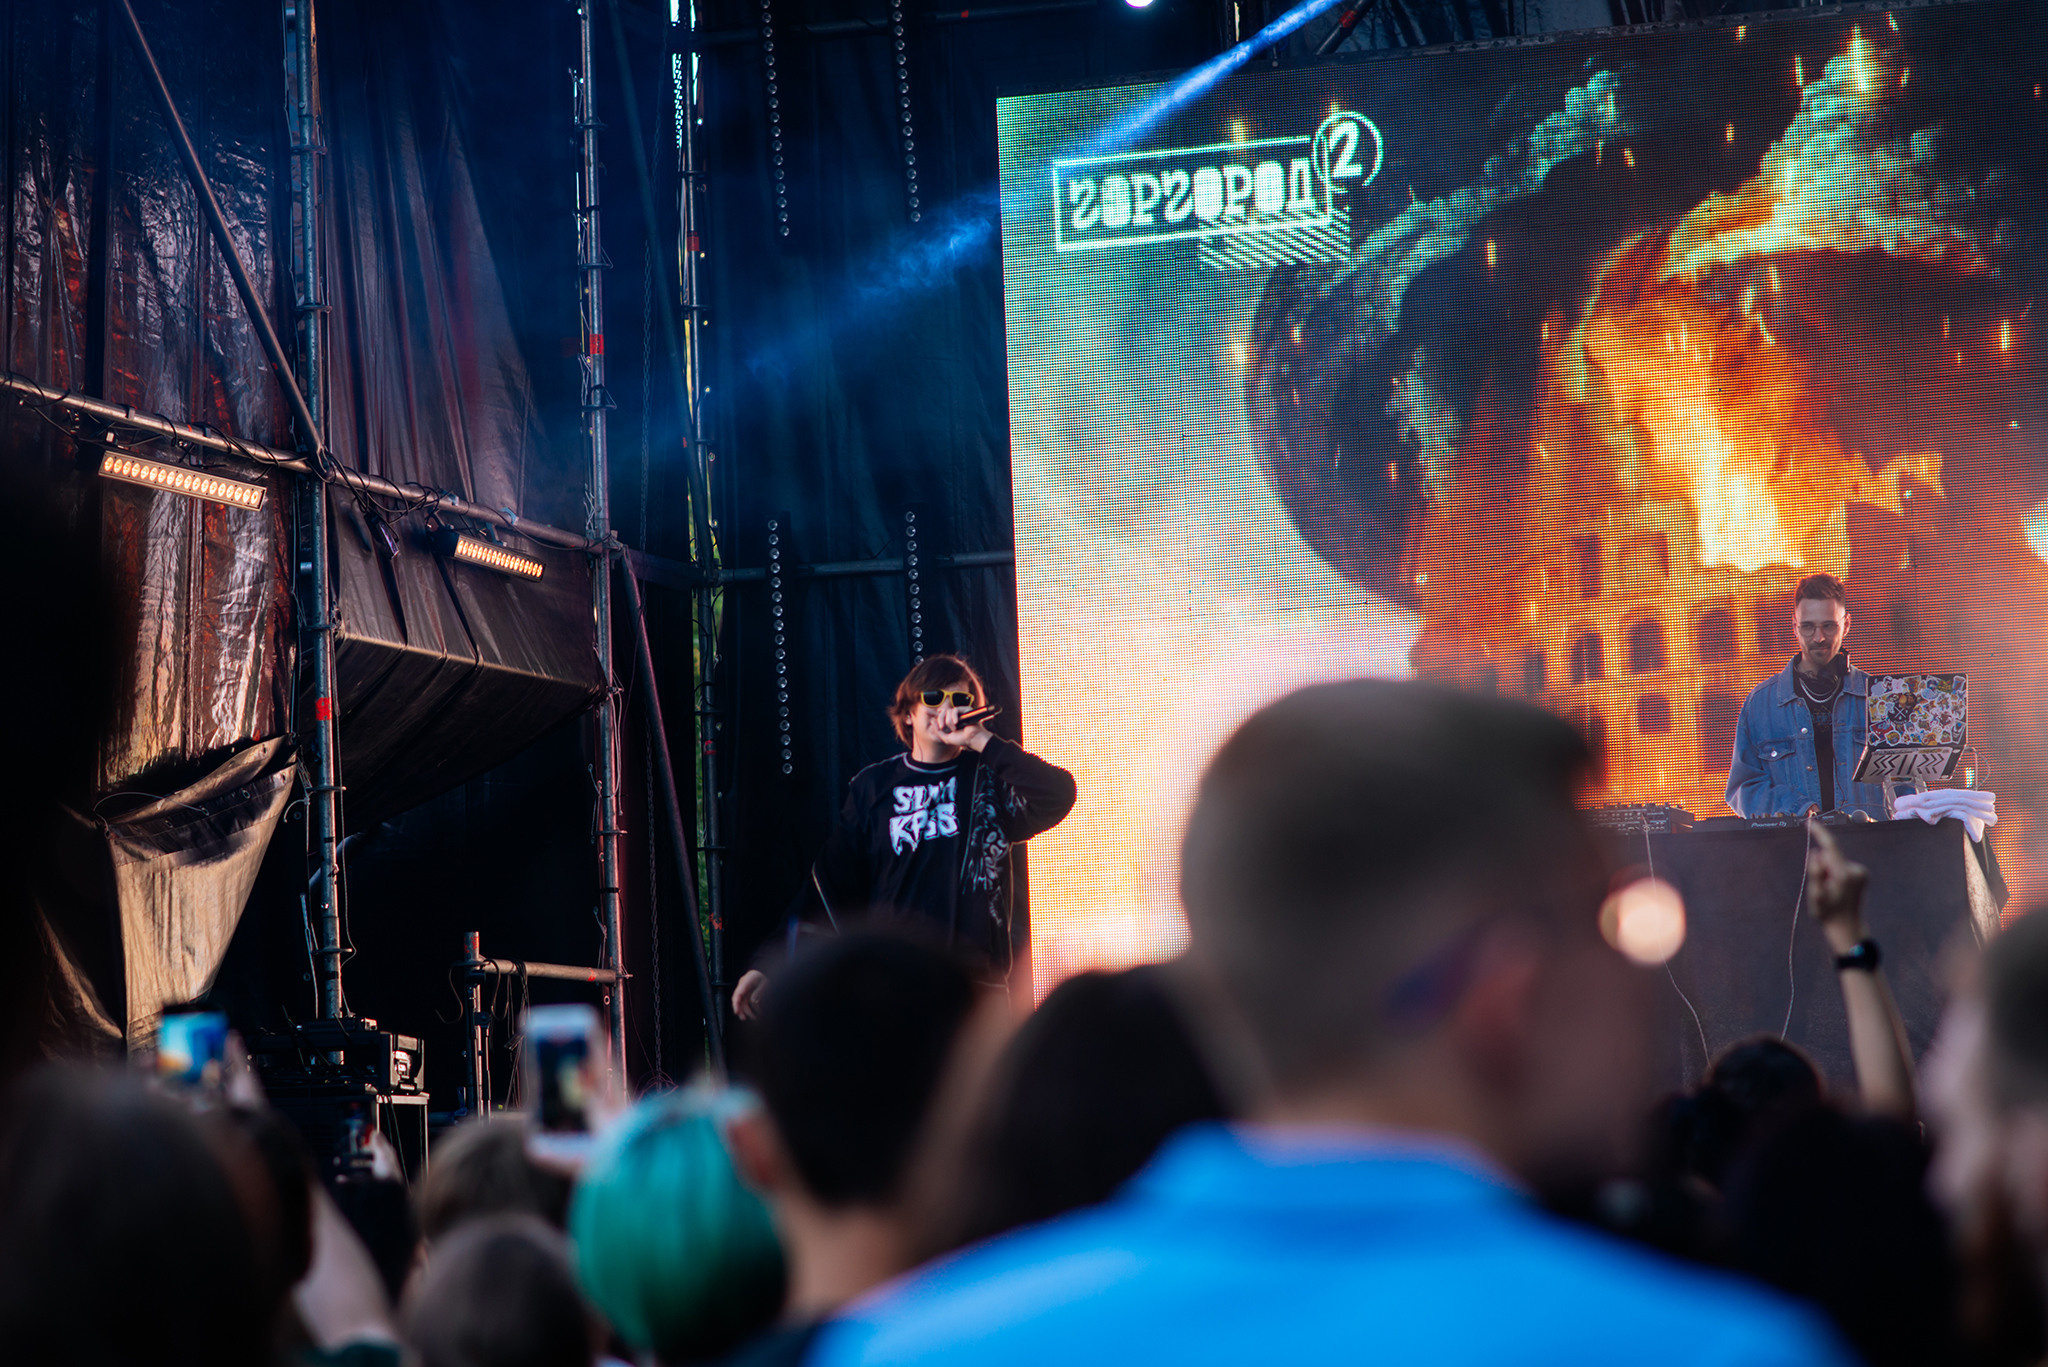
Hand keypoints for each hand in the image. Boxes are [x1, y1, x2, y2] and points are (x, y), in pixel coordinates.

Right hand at [732, 969, 768, 1019]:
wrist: (767, 968)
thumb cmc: (766, 974)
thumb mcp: (765, 982)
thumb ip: (759, 991)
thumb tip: (753, 1001)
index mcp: (746, 980)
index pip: (738, 993)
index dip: (736, 1003)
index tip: (736, 1011)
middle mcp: (743, 984)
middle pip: (738, 999)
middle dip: (740, 1009)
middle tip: (743, 1018)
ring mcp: (745, 988)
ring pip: (742, 1001)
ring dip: (747, 1010)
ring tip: (753, 1018)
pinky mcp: (748, 991)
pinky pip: (747, 1001)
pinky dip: (750, 1007)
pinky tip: (756, 1013)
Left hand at [933, 701, 991, 751]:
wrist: (971, 739)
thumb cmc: (961, 739)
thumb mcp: (946, 738)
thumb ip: (937, 731)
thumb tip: (932, 720)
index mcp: (949, 723)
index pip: (940, 716)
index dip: (932, 713)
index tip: (925, 711)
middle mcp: (954, 717)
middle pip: (942, 713)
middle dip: (940, 720)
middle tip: (942, 727)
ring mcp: (959, 713)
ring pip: (947, 712)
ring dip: (948, 721)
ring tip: (953, 728)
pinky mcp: (965, 710)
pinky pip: (954, 710)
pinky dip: (953, 717)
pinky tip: (956, 723)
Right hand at [1807, 817, 1869, 953]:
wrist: (1847, 927)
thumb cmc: (1828, 914)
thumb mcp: (1815, 897)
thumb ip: (1815, 873)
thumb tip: (1816, 853)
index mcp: (1844, 874)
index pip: (1831, 847)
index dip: (1819, 833)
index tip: (1809, 822)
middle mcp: (1855, 870)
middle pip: (1830, 856)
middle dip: (1821, 865)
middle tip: (1821, 887)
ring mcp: (1861, 871)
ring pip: (1835, 861)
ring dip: (1828, 871)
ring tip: (1830, 891)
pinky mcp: (1862, 873)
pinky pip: (1841, 865)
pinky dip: (1835, 872)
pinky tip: (1837, 889)